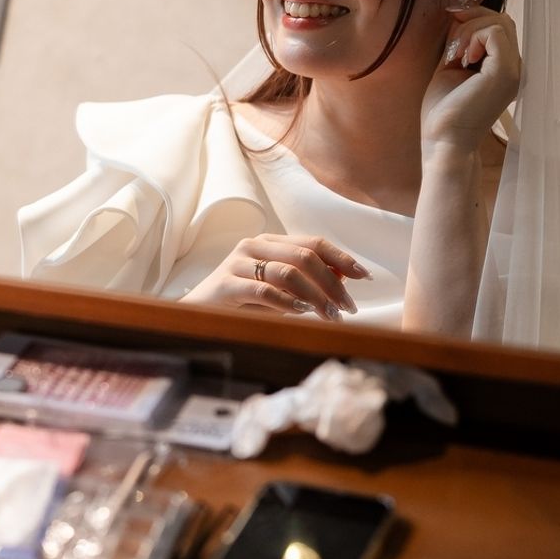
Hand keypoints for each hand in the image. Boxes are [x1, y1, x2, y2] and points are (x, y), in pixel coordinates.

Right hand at [181, 234, 368, 318]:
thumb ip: (305, 280)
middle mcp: (253, 247)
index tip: (363, 276)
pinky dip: (287, 302)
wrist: (196, 314)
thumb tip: (342, 278)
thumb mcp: (277, 290)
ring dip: (315, 296)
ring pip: (288, 272)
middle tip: (347, 307)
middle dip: (333, 282)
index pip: (313, 242)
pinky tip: (301, 312)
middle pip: (304, 256)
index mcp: (268, 243)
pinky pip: (264, 290)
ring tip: (330, 316)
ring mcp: (237, 263)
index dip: (341, 258)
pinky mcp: (226, 284)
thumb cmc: (240, 303)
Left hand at [422, 8, 520, 151]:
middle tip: (451, 47)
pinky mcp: (505, 72)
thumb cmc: (443, 110)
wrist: (443, 139)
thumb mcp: (451, 67)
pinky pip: (494, 33)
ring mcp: (513, 70)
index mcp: (504, 69)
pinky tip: (462, 59)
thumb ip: (460, 44)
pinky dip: (472, 37)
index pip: (499, 27)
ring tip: (455, 57)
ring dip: (469, 31)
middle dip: (471, 21)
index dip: (474, 19)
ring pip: (499, 23)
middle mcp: (515, 68)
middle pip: (502, 20)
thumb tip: (459, 14)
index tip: (451, 25)